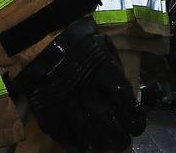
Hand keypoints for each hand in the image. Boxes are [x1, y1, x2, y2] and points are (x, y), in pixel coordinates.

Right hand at [15, 16, 144, 149]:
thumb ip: (113, 66)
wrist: (39, 34)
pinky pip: (58, 130)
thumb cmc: (76, 37)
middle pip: (107, 121)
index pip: (125, 101)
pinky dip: (69, 140)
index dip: (133, 117)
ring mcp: (65, 101)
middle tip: (122, 142)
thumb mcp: (102, 44)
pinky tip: (78, 145)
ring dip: (95, 142)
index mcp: (104, 73)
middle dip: (117, 135)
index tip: (136, 127)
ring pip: (84, 130)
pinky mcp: (45, 107)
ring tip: (102, 146)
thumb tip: (122, 86)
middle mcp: (87, 91)